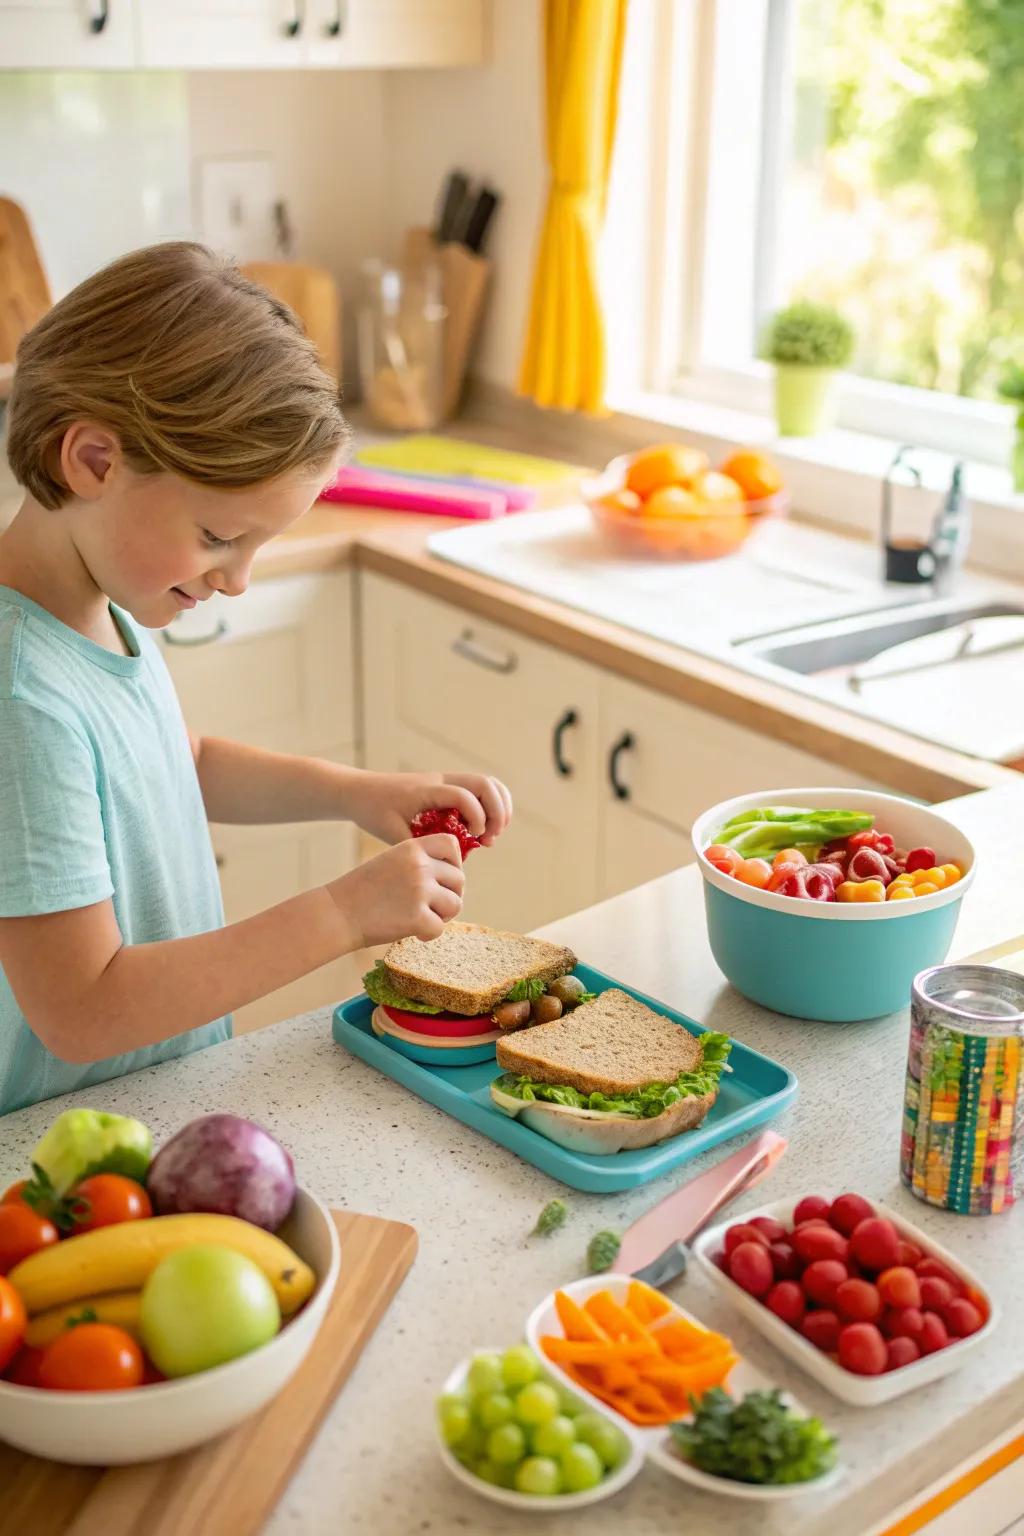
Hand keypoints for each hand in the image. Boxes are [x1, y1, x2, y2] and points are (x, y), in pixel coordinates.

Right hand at [326, 834, 464, 946]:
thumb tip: (452, 877)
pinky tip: (415, 933)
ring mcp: (420, 891)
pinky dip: (429, 934)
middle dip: (450, 895)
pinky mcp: (418, 917)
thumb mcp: (390, 862)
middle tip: (432, 907)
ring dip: (443, 915)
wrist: (336, 914)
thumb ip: (418, 863)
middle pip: (459, 879)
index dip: (454, 862)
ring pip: (455, 904)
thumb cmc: (361, 892)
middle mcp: (419, 866)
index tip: (444, 878)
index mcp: (411, 848)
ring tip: (422, 918)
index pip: (451, 844)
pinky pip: (441, 928)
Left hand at [346, 770, 512, 847]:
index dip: (478, 818)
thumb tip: (447, 863)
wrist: (359, 791)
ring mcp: (446, 780)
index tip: (474, 840)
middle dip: (497, 813)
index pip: (464, 796)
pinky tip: (481, 830)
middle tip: (489, 839)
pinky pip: (478, 789)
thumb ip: (418, 847)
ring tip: (491, 835)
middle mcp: (441, 779)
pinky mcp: (447, 786)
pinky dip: (489, 806)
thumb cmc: (372, 812)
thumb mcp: (390, 833)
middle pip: (486, 784)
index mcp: (427, 790)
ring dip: (498, 808)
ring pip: (488, 784)